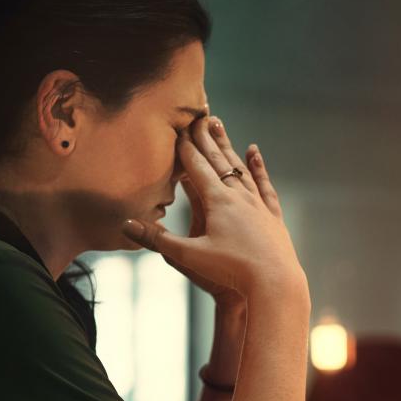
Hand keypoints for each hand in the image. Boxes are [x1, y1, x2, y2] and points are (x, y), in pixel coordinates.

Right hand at [122, 115, 306, 301]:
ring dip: (227, 146)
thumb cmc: (230, 272)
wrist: (275, 285)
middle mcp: (239, 197)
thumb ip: (157, 240)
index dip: (184, 147)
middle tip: (196, 115)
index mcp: (218, 202)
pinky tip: (254, 152)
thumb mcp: (190, 257)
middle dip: (204, 137)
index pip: (196, 167)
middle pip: (218, 160)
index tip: (176, 127)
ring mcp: (258, 204)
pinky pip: (263, 185)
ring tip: (219, 125)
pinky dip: (258, 167)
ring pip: (240, 168)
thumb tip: (125, 225)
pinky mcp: (272, 216)